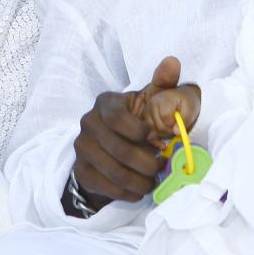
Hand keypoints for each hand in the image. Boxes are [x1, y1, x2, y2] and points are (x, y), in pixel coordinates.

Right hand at [72, 57, 179, 203]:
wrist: (118, 148)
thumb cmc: (141, 120)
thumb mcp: (153, 100)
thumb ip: (164, 83)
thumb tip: (173, 61)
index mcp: (105, 103)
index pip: (117, 118)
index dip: (139, 132)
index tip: (157, 140)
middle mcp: (88, 123)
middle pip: (118, 149)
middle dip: (146, 163)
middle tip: (161, 168)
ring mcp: (81, 148)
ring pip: (113, 171)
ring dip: (139, 181)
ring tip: (152, 182)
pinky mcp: (80, 171)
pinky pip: (103, 186)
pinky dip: (126, 193)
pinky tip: (138, 191)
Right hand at [140, 85, 200, 142]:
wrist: (180, 97)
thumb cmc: (186, 102)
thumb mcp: (190, 108)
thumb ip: (185, 119)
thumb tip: (176, 132)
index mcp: (162, 100)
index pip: (165, 116)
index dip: (173, 123)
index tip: (179, 123)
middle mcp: (151, 105)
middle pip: (157, 125)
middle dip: (168, 130)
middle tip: (176, 127)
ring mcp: (146, 112)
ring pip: (152, 130)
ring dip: (163, 133)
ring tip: (171, 128)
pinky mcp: (145, 119)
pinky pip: (148, 133)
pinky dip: (156, 139)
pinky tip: (164, 141)